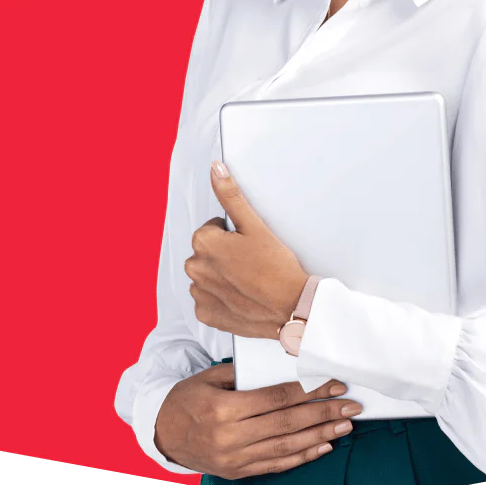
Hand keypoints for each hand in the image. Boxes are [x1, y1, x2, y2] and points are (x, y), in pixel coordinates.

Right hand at [154, 360, 363, 477]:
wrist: (162, 433)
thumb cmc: (187, 399)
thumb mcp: (209, 378)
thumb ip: (244, 373)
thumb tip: (285, 364)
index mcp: (223, 409)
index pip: (277, 398)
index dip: (310, 391)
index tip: (334, 383)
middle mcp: (231, 437)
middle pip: (288, 423)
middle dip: (324, 413)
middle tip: (351, 405)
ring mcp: (235, 459)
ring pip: (286, 446)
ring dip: (320, 436)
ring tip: (345, 425)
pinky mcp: (238, 472)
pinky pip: (276, 464)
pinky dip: (302, 456)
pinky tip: (322, 447)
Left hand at [185, 161, 310, 338]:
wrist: (290, 307)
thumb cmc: (276, 267)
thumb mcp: (255, 225)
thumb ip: (231, 196)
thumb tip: (216, 170)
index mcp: (204, 243)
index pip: (211, 229)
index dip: (232, 234)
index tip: (248, 244)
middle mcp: (195, 269)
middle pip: (207, 252)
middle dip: (224, 254)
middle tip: (251, 261)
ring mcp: (200, 294)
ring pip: (207, 275)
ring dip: (222, 276)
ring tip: (248, 279)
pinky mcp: (207, 314)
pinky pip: (209, 299)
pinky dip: (222, 297)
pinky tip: (242, 295)